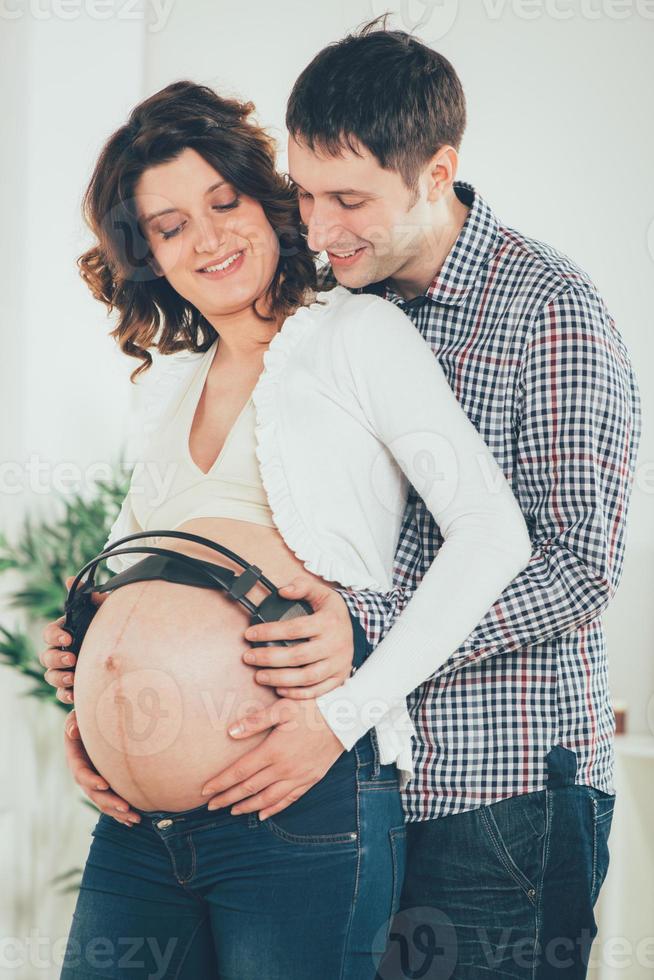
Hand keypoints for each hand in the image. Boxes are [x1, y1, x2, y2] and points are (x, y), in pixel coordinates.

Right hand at [40, 575, 107, 702]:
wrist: (130, 652)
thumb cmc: (113, 627)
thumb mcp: (107, 611)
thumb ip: (92, 597)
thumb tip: (71, 580)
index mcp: (66, 632)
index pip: (50, 633)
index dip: (55, 635)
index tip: (68, 638)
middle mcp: (62, 651)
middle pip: (46, 656)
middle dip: (57, 658)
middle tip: (73, 659)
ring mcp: (66, 670)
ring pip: (51, 675)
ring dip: (59, 677)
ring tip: (73, 678)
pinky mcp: (73, 686)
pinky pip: (61, 694)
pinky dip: (65, 695)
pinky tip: (74, 696)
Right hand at [64, 710, 140, 825]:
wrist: (96, 728)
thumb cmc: (88, 720)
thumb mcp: (78, 718)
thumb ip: (74, 723)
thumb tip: (72, 731)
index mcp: (77, 760)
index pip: (82, 773)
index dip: (92, 780)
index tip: (105, 784)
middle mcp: (85, 776)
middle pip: (94, 794)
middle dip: (110, 802)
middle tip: (126, 807)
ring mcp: (95, 784)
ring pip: (104, 803)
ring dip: (118, 813)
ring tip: (136, 819)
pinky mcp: (105, 788)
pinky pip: (112, 804)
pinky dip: (121, 815)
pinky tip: (133, 821)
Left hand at [201, 698, 344, 819]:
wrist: (345, 718)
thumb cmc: (312, 708)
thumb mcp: (283, 708)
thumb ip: (256, 720)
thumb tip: (230, 732)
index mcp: (273, 751)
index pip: (240, 772)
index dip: (221, 782)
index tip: (204, 791)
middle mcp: (284, 768)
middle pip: (249, 788)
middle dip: (227, 798)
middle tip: (209, 806)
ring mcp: (298, 776)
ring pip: (267, 798)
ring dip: (247, 806)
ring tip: (231, 811)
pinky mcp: (310, 779)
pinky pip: (289, 799)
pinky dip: (274, 808)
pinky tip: (263, 814)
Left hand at [242, 575, 353, 698]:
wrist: (359, 629)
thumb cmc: (333, 612)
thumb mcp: (322, 593)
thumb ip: (302, 587)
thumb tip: (283, 590)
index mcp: (328, 622)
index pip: (294, 629)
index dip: (269, 632)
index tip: (249, 633)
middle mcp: (335, 645)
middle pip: (298, 656)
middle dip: (269, 658)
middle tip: (248, 657)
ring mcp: (338, 664)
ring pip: (307, 677)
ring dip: (280, 679)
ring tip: (259, 676)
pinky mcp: (338, 678)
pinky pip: (317, 691)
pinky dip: (297, 693)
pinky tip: (279, 689)